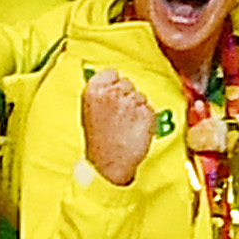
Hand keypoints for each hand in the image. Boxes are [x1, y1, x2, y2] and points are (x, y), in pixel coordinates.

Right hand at [80, 70, 152, 185]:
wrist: (110, 165)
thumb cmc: (98, 143)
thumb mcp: (90, 114)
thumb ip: (100, 95)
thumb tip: (110, 82)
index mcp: (95, 90)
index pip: (111, 73)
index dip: (113, 85)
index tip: (111, 97)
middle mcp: (114, 92)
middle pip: (127, 83)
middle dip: (126, 96)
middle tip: (118, 116)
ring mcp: (132, 102)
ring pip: (140, 96)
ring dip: (136, 108)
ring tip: (126, 125)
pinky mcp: (148, 113)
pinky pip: (149, 109)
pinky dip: (145, 118)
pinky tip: (135, 130)